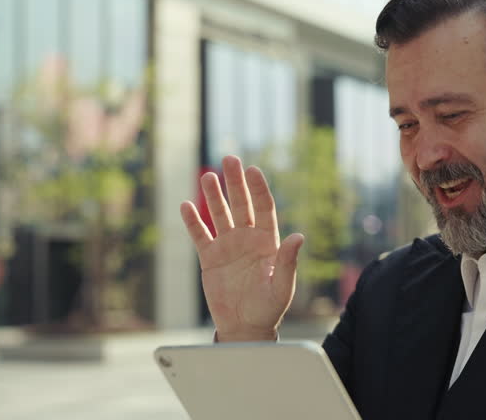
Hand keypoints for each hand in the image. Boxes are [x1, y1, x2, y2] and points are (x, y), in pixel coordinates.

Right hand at [180, 155, 303, 341]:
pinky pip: (200, 235)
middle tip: (230, 158)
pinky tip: (186, 205)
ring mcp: (228, 246)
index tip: (253, 170)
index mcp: (268, 242)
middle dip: (235, 182)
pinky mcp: (210, 258)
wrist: (246, 327)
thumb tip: (299, 236)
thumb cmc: (269, 308)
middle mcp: (248, 239)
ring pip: (219, 214)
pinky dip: (193, 221)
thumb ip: (288, 261)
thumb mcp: (282, 287)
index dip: (258, 189)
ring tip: (207, 176)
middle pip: (241, 204)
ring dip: (213, 196)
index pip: (264, 208)